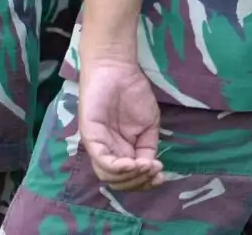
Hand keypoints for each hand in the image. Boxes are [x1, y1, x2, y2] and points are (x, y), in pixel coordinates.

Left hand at [77, 51, 163, 190]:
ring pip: (109, 175)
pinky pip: (101, 160)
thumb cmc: (133, 93)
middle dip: (139, 181)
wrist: (118, 70)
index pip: (129, 176)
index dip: (144, 181)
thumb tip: (149, 166)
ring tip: (146, 165)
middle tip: (155, 172)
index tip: (161, 175)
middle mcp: (107, 151)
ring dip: (131, 175)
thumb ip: (148, 146)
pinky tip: (134, 163)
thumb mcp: (148, 125)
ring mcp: (97, 146)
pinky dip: (118, 166)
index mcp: (121, 150)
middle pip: (119, 181)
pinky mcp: (90, 137)